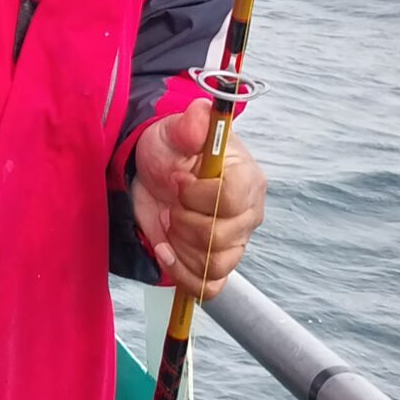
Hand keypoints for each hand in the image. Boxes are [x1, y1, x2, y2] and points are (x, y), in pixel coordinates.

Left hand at [130, 98, 267, 301]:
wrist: (151, 175)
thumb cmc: (170, 151)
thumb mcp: (173, 131)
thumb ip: (189, 124)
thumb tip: (201, 112)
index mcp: (246, 178)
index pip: (230, 200)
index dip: (197, 195)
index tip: (177, 181)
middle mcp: (247, 213)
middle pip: (221, 238)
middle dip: (183, 221)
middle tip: (171, 202)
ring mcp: (235, 242)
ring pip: (213, 264)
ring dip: (180, 245)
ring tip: (169, 221)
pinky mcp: (216, 263)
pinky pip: (208, 286)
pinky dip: (182, 273)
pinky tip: (165, 249)